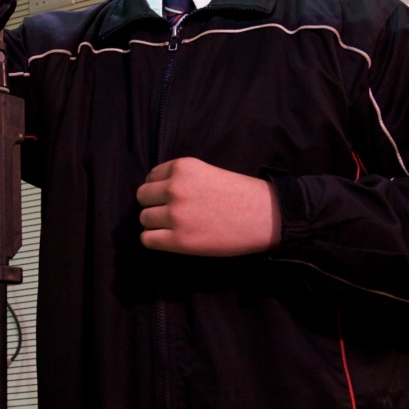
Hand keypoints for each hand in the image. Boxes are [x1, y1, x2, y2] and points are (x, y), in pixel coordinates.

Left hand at [136, 157, 281, 255]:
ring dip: (156, 224)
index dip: (159, 189)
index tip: (172, 197)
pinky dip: (156, 240)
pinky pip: (148, 239)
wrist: (265, 216)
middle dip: (154, 205)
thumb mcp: (207, 173)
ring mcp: (175, 215)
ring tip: (176, 227)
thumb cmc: (241, 195)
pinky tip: (171, 239)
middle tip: (172, 213)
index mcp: (182, 168)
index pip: (150, 177)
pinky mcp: (179, 240)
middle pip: (142, 197)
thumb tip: (155, 194)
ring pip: (144, 219)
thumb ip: (181, 179)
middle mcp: (174, 188)